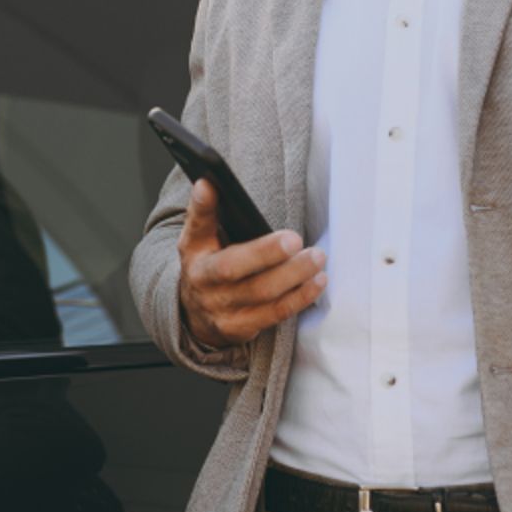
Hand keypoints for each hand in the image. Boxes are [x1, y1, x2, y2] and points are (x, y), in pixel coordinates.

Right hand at [177, 178, 326, 346]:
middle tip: (294, 239)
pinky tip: (317, 281)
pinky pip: (275, 313)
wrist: (196, 316)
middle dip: (265, 253)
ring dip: (293, 274)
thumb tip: (208, 183)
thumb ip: (205, 214)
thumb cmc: (207, 267)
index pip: (196, 227)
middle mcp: (204, 283)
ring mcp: (222, 309)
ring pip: (261, 292)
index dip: (202, 207)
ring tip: (316, 257)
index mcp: (194, 253)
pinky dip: (299, 297)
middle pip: (232, 267)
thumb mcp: (199, 241)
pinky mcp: (242, 328)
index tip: (209, 184)